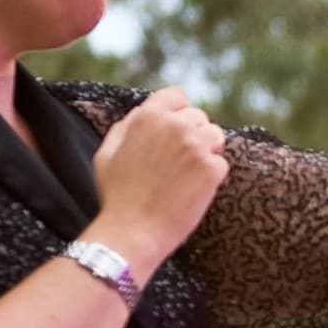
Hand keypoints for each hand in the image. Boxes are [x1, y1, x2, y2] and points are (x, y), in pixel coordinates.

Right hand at [92, 86, 228, 260]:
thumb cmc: (117, 197)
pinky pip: (220, 163)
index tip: (176, 129)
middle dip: (192, 134)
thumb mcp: (106, 154)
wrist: (132, 231)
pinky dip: (211, 176)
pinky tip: (191, 190)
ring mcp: (196, 146)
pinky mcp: (212, 168)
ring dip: (206, 151)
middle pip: (198, 116)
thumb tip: (142, 113)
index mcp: (148, 117)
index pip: (177, 95)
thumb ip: (125, 128)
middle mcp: (174, 125)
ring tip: (188, 174)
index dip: (178, 111)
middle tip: (179, 162)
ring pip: (215, 136)